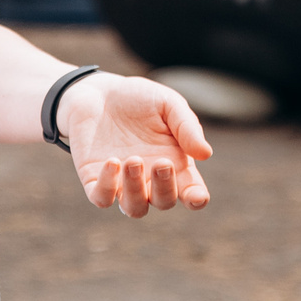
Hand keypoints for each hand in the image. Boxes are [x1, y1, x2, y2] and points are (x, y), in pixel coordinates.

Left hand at [57, 73, 212, 217]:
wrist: (97, 92)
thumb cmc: (139, 99)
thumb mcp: (168, 104)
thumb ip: (187, 126)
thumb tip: (205, 154)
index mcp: (175, 164)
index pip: (190, 192)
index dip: (196, 199)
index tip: (197, 196)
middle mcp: (150, 180)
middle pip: (164, 202)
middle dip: (165, 188)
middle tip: (161, 162)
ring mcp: (122, 183)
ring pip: (134, 208)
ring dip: (136, 190)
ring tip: (133, 160)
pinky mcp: (95, 179)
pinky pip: (102, 198)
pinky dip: (107, 188)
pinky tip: (112, 162)